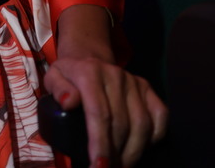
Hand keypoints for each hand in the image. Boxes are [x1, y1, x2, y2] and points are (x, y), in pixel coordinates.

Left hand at [44, 56, 166, 167]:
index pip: (99, 113)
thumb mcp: (53, 77)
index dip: (100, 143)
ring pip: (142, 124)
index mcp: (89, 73)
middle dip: (115, 153)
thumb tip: (69, 103)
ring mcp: (134, 81)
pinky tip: (141, 148)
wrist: (88, 57)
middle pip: (121, 123)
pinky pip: (161, 116)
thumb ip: (58, 89)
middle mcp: (115, 75)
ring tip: (121, 164)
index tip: (99, 166)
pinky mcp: (148, 87)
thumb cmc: (68, 75)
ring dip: (133, 151)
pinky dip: (154, 137)